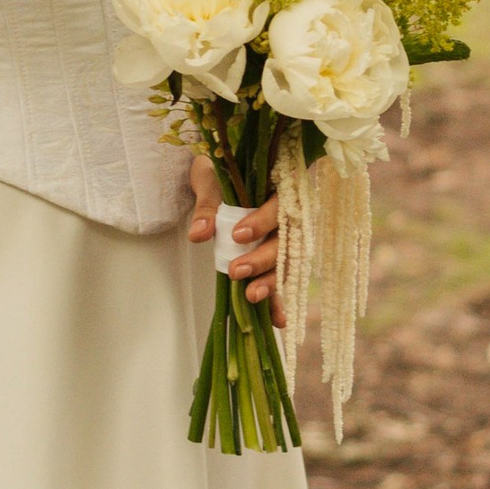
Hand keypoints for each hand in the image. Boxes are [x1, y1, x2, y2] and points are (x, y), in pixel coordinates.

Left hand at [187, 153, 280, 304]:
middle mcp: (290, 212)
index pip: (280, 205)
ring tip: (251, 298)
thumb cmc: (219, 167)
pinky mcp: (275, 255)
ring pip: (285, 262)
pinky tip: (278, 321)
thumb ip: (208, 205)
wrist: (220, 167)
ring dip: (271, 282)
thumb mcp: (211, 178)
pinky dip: (278, 300)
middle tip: (237, 271)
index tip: (237, 235)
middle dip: (263, 259)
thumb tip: (199, 234)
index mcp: (280, 185)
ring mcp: (285, 235)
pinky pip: (280, 276)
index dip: (263, 222)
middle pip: (286, 240)